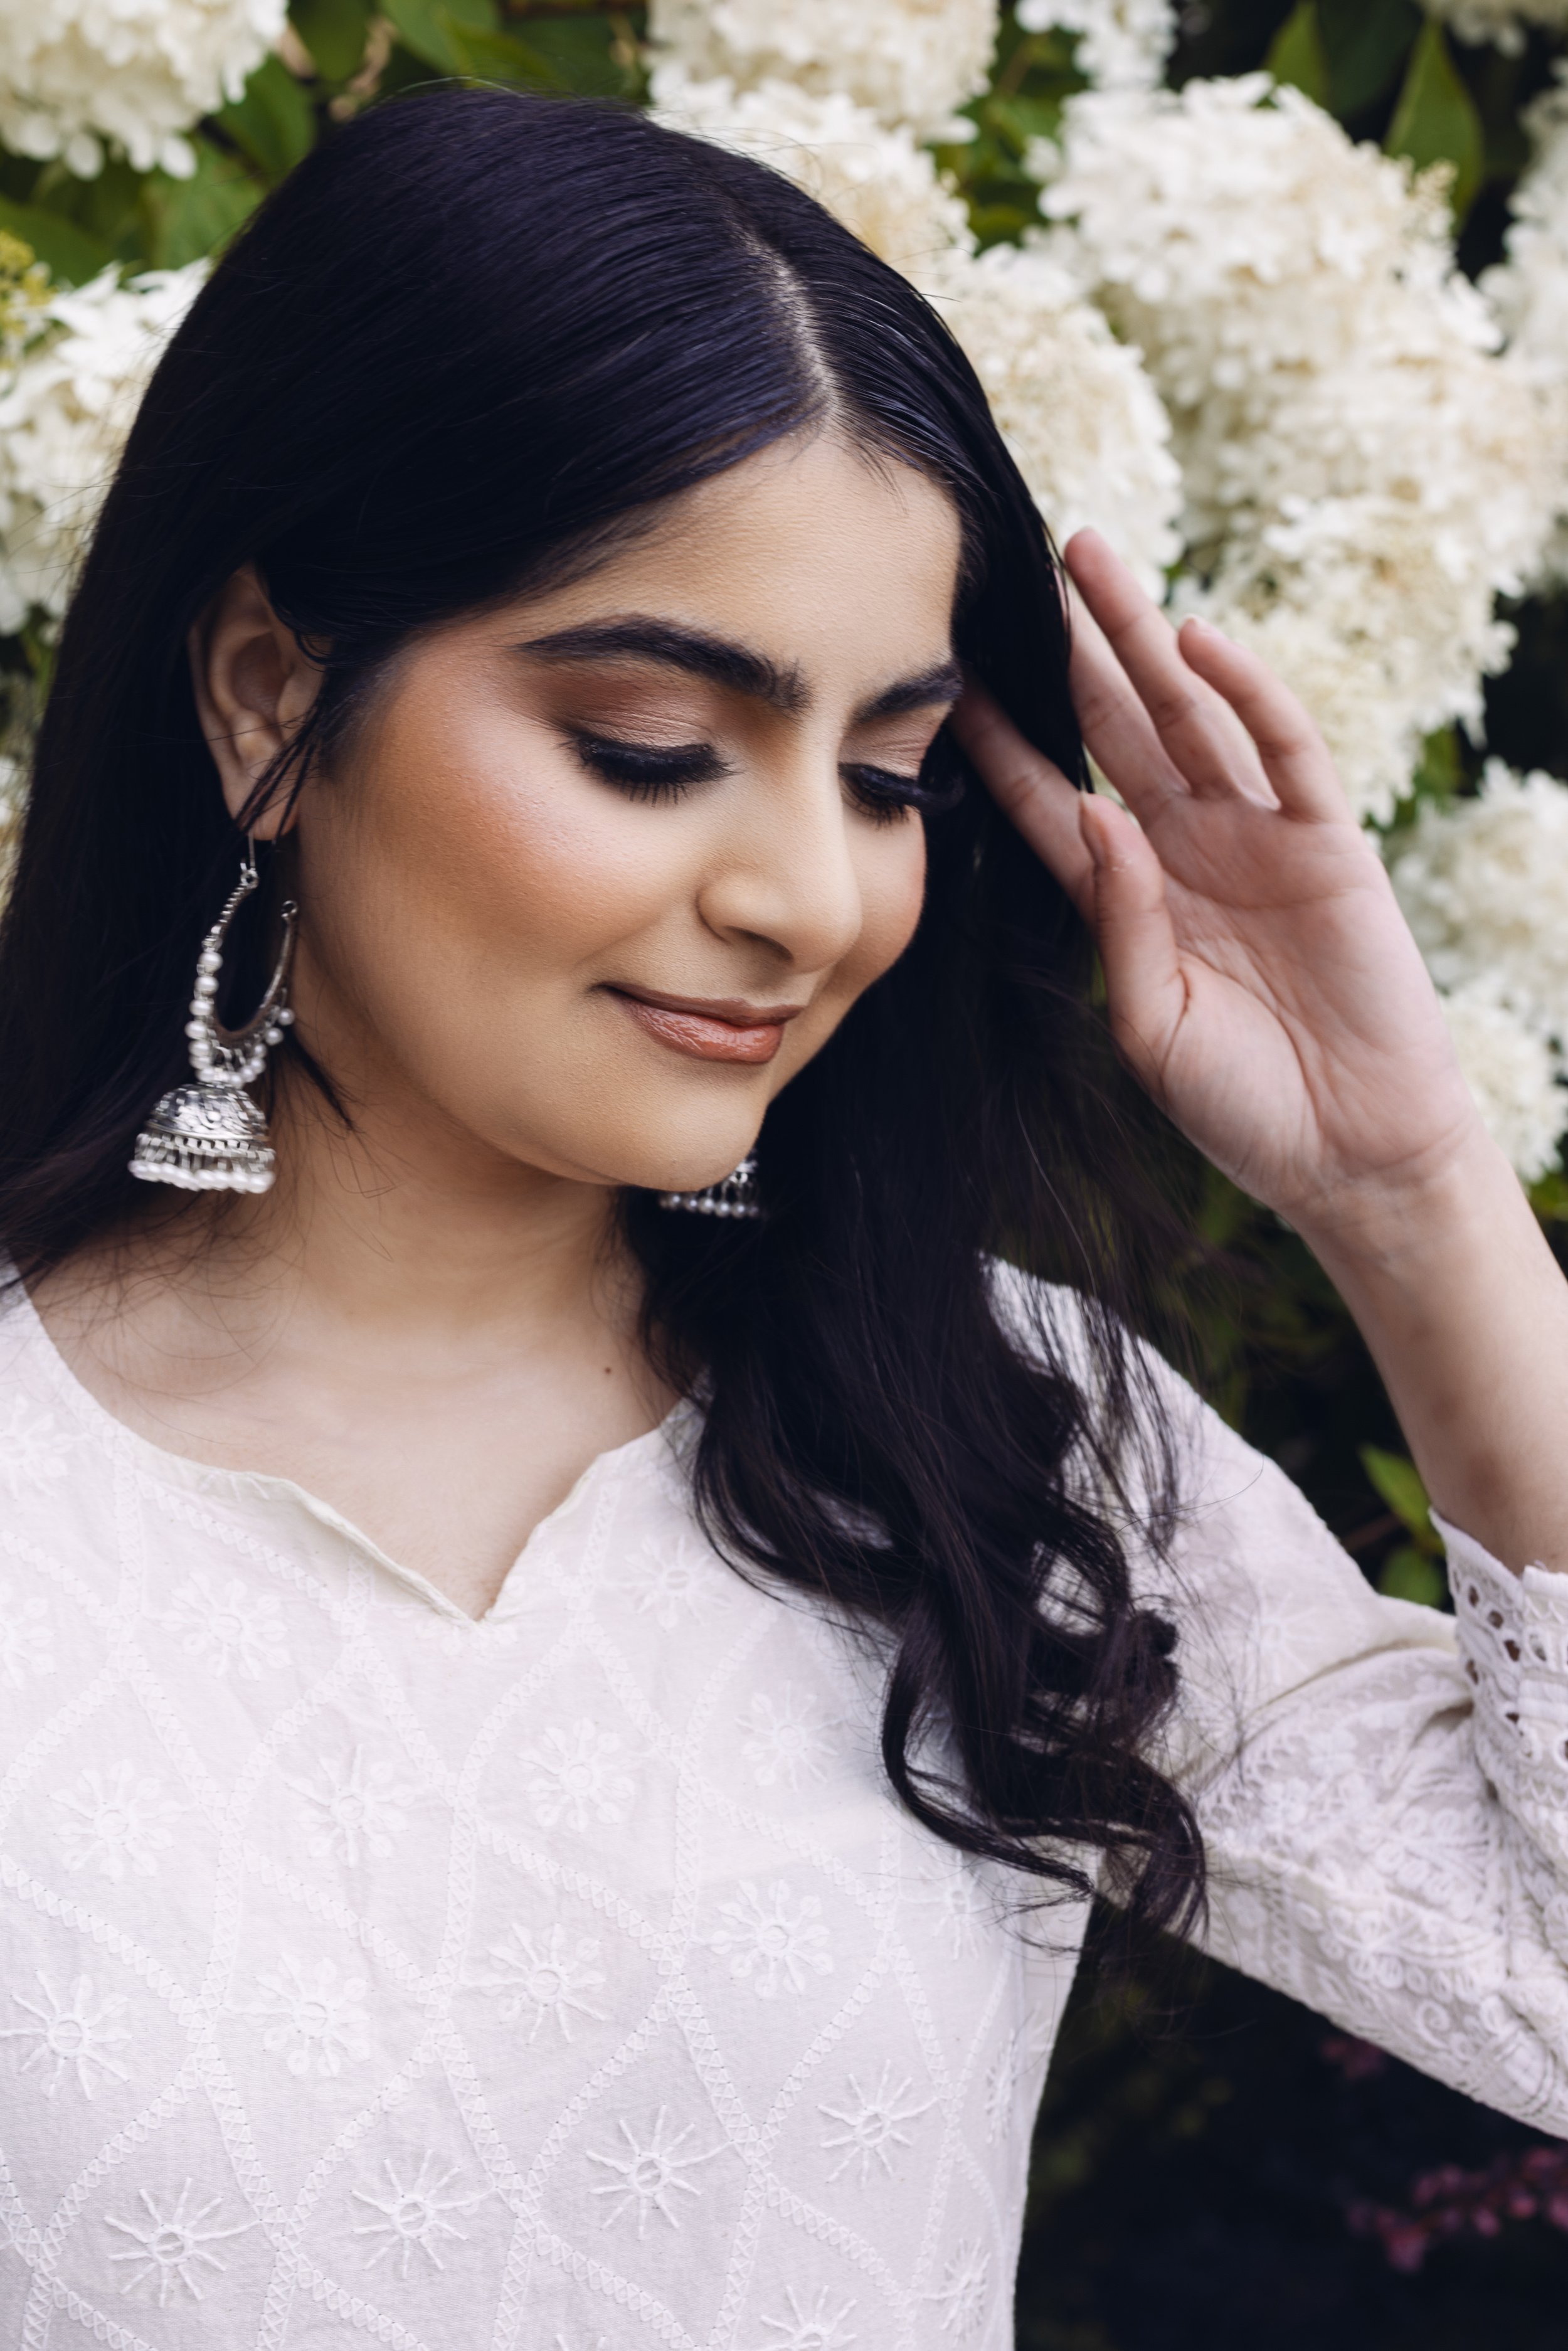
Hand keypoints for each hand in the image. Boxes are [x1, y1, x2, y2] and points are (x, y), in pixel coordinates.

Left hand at [953, 529, 1484, 1235]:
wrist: (1350, 1156)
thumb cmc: (1241, 1108)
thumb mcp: (1149, 1027)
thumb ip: (1118, 925)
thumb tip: (1097, 816)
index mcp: (1129, 900)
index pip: (1049, 802)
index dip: (1000, 743)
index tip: (945, 682)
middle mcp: (1187, 852)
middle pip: (1114, 731)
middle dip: (1068, 653)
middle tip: (1016, 571)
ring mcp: (1258, 840)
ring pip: (1190, 714)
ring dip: (1139, 637)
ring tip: (1088, 561)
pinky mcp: (1328, 846)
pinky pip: (1285, 752)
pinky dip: (1248, 693)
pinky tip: (1198, 640)